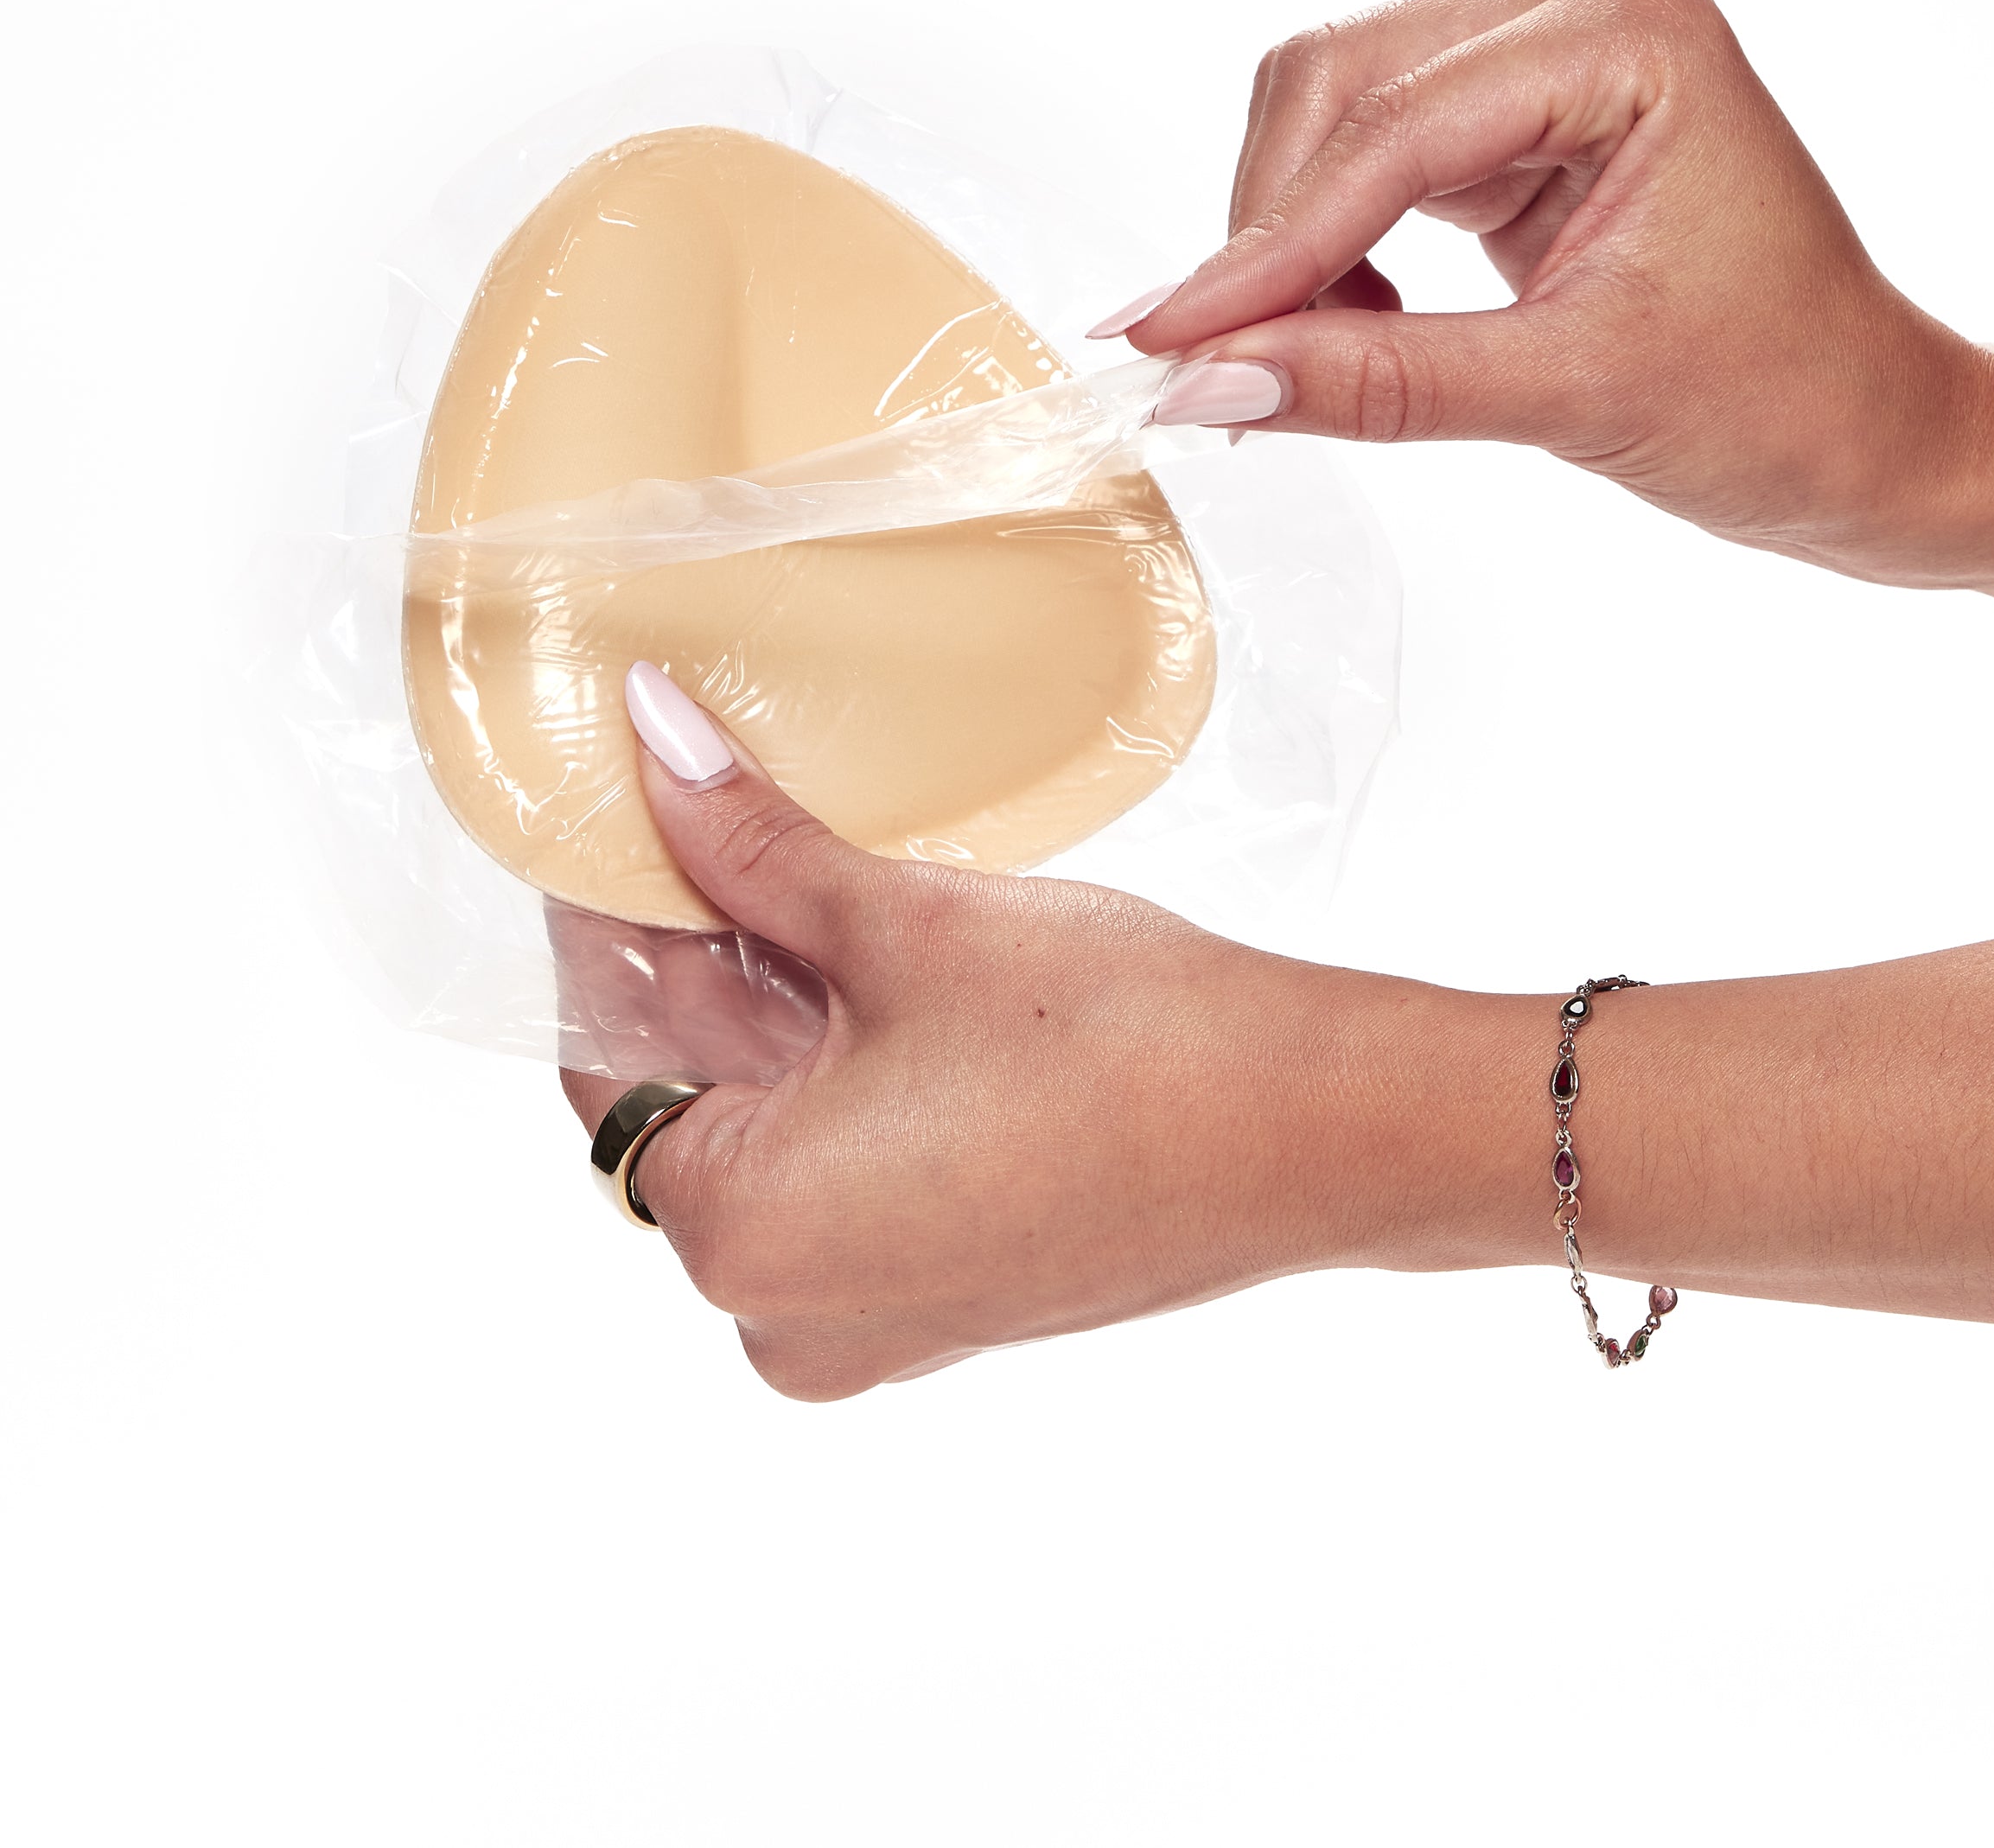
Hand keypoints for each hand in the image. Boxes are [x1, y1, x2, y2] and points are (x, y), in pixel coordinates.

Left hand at [559, 664, 1489, 1398]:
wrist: (1313, 1131)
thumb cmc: (1119, 1044)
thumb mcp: (906, 926)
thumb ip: (753, 844)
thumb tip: (656, 741)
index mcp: (741, 1238)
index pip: (609, 1059)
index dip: (609, 928)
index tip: (616, 830)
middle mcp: (786, 1314)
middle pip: (692, 1104)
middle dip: (701, 965)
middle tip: (712, 822)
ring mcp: (876, 1324)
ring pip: (777, 1139)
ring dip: (777, 1017)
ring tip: (797, 879)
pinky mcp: (954, 1301)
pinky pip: (850, 1178)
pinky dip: (844, 1081)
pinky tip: (875, 973)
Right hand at [1125, 0, 1993, 607]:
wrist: (1871, 434)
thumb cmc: (1784, 401)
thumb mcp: (1570, 396)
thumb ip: (1377, 382)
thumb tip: (1206, 386)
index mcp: (1628, 30)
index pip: (1391, 130)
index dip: (1265, 249)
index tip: (1163, 346)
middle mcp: (1583, 4)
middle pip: (1335, 79)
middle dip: (1264, 230)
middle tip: (1206, 366)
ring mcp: (1546, 51)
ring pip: (1331, 108)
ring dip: (1286, 236)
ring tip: (1294, 357)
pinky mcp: (1518, 115)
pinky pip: (1368, 154)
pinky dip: (1324, 243)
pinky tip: (1340, 324)